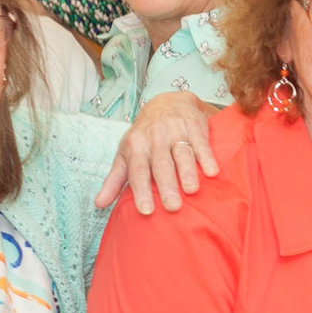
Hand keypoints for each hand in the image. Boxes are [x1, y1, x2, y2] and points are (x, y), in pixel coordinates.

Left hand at [99, 90, 216, 214]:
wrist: (168, 102)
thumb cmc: (145, 135)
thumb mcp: (126, 153)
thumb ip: (115, 180)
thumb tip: (99, 204)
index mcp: (136, 146)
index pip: (138, 171)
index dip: (141, 190)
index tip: (146, 210)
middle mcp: (155, 138)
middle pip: (161, 165)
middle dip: (166, 185)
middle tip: (172, 206)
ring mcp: (176, 131)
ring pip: (182, 154)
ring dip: (187, 172)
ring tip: (191, 190)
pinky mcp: (195, 127)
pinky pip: (201, 144)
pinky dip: (207, 157)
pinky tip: (212, 172)